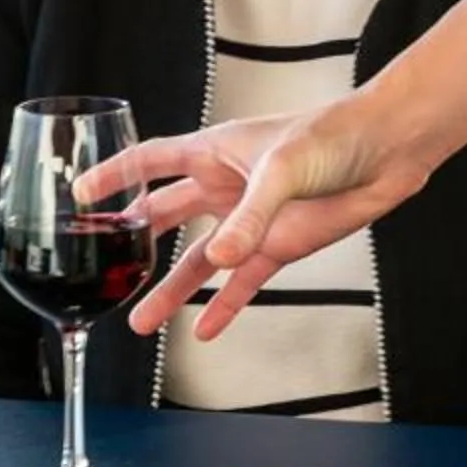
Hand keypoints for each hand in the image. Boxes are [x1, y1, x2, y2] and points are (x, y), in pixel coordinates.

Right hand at [73, 0, 466, 341]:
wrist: (387, 151)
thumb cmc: (334, 135)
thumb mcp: (282, 170)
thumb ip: (249, 216)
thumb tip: (220, 259)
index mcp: (215, 150)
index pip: (150, 161)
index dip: (114, 175)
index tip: (78, 193)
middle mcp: (224, 186)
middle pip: (164, 217)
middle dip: (131, 243)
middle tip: (99, 271)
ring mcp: (249, 220)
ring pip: (197, 261)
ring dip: (170, 291)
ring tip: (139, 323)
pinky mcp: (278, 247)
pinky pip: (241, 284)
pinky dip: (224, 307)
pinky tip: (205, 330)